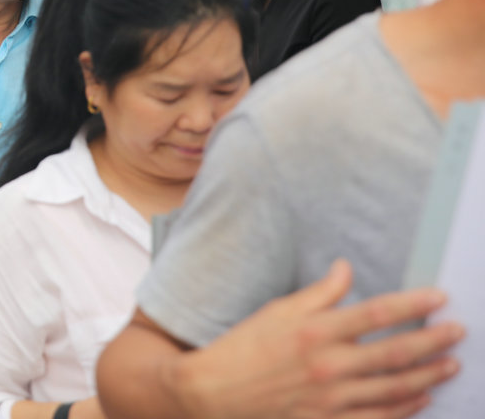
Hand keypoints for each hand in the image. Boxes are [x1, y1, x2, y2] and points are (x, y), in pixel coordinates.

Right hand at [175, 260, 462, 418]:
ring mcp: (332, 399)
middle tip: (458, 333)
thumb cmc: (244, 347)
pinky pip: (378, 417)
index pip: (376, 314)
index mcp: (316, 332)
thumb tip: (346, 269)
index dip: (412, 304)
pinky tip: (420, 399)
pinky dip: (404, 409)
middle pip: (395, 353)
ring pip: (394, 389)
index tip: (438, 298)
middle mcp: (329, 366)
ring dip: (427, 376)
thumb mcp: (278, 310)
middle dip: (432, 342)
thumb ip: (319, 293)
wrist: (215, 393)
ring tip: (449, 365)